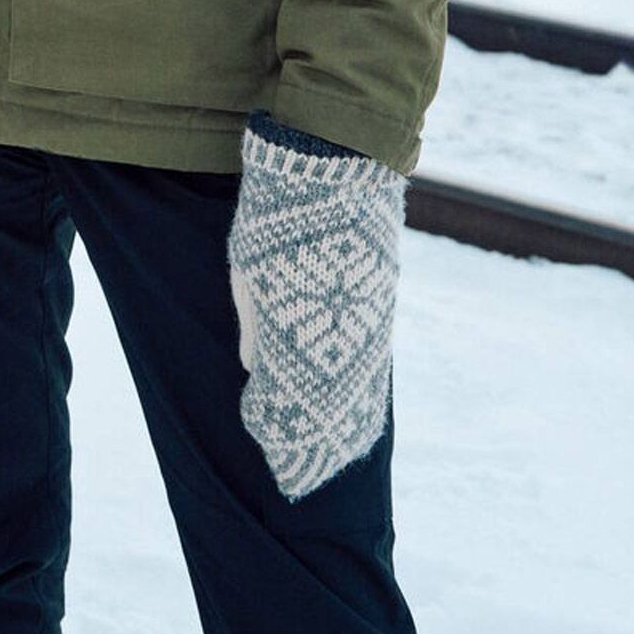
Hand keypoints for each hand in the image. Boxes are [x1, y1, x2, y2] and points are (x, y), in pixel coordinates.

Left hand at [227, 112, 404, 498]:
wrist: (335, 160)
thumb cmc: (277, 213)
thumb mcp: (249, 269)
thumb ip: (255, 323)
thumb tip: (253, 366)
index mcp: (299, 329)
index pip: (291, 406)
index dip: (280, 433)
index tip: (269, 451)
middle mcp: (343, 334)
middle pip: (331, 411)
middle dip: (315, 445)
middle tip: (302, 473)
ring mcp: (371, 319)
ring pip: (359, 391)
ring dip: (345, 425)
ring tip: (334, 454)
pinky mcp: (384, 299)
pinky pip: (372, 362)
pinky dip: (363, 392)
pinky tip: (358, 409)